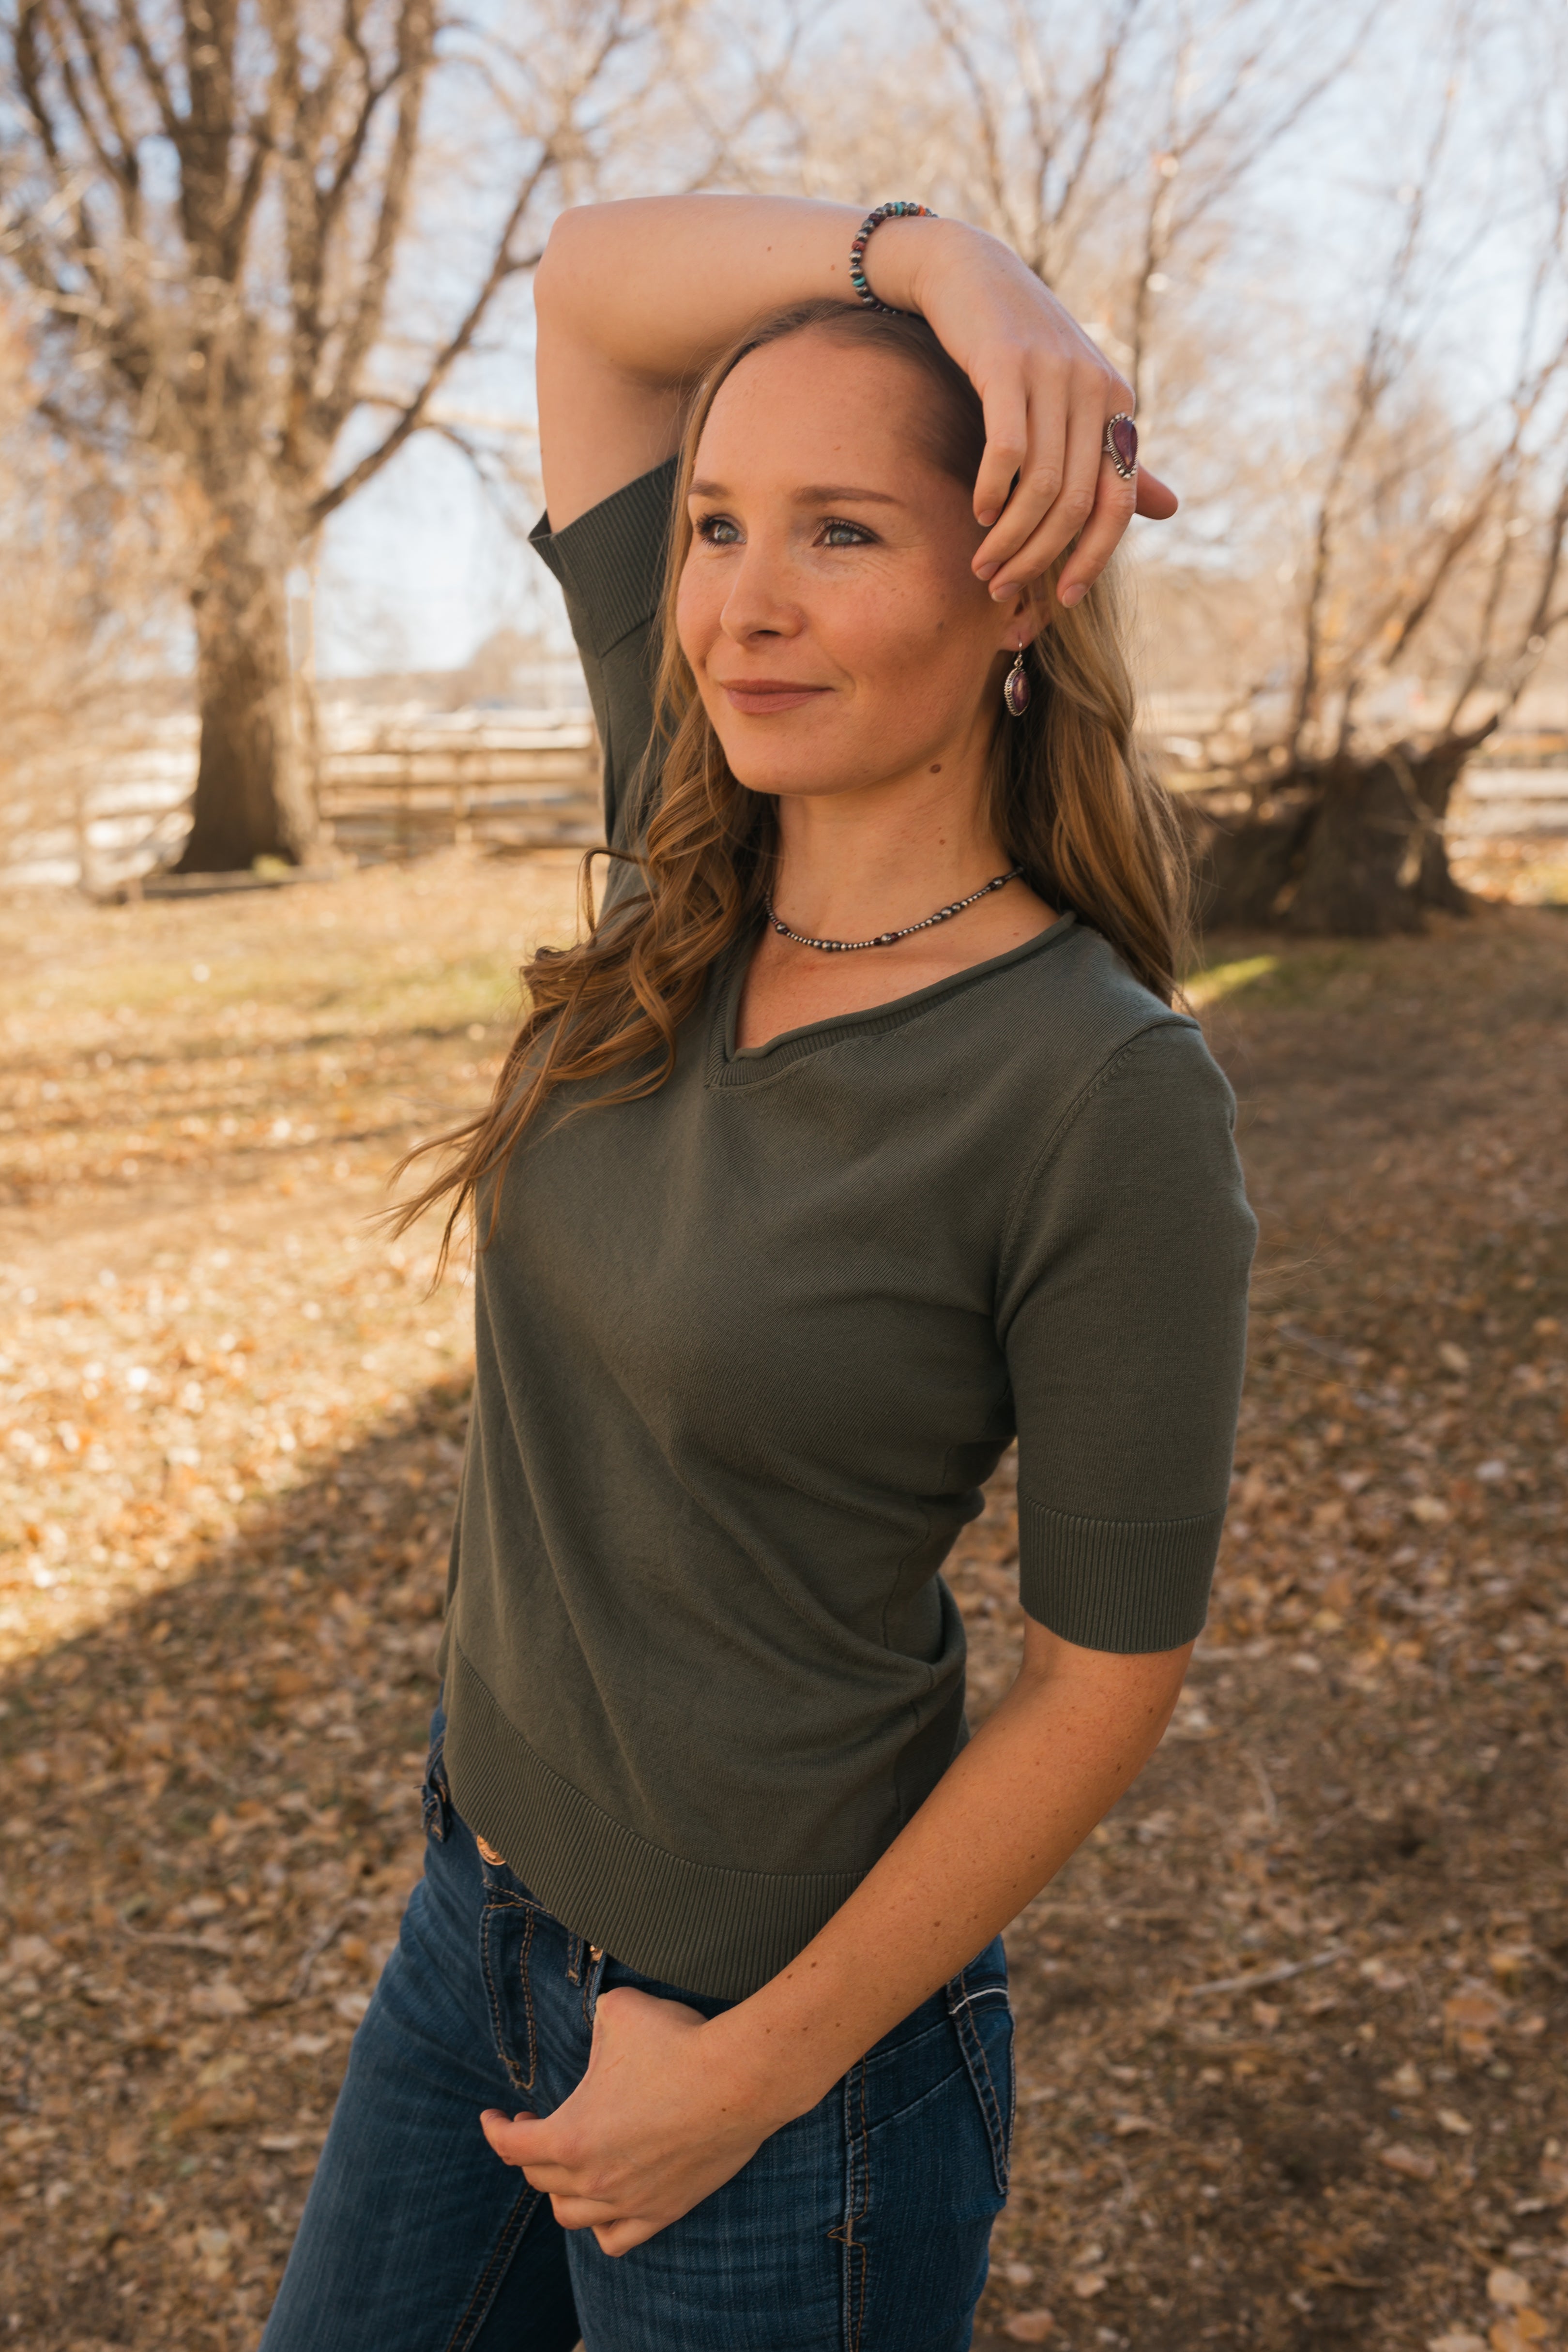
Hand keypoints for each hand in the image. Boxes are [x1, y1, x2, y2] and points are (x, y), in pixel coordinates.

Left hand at [480, 1986, 781, 2256]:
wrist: (739, 2079)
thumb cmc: (678, 2043)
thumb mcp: (618, 2012)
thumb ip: (592, 2022)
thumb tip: (593, 2023)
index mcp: (570, 2136)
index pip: (511, 2145)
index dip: (495, 2128)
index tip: (494, 2116)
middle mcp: (593, 2179)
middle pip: (540, 2178)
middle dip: (528, 2149)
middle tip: (535, 2124)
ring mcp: (629, 2202)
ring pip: (570, 2215)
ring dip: (559, 2189)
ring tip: (567, 2164)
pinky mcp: (664, 2211)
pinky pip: (615, 2239)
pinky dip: (600, 2226)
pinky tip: (603, 2204)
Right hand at [909, 220, 1177, 608]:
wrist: (969, 273)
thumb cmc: (1021, 345)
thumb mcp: (1076, 400)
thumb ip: (1116, 457)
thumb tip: (1169, 510)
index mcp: (1118, 403)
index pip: (1118, 503)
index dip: (1094, 559)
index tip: (1064, 599)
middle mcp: (1094, 389)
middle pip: (1076, 504)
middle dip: (1040, 559)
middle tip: (1002, 588)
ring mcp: (1052, 374)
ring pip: (1042, 486)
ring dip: (1010, 539)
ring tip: (983, 565)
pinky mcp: (1005, 364)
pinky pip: (1007, 450)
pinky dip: (992, 493)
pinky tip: (978, 513)